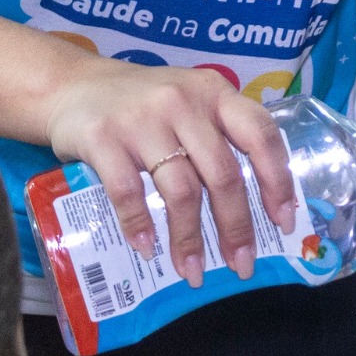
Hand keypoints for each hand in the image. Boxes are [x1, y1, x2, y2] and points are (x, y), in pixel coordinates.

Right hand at [45, 56, 295, 287]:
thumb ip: (218, 136)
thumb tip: (254, 203)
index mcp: (215, 93)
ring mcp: (142, 119)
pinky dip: (140, 226)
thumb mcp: (189, 103)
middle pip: (223, 173)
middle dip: (236, 226)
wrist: (72, 84)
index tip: (283, 221)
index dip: (277, 180)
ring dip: (189, 238)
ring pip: (181, 189)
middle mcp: (184, 102)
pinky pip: (128, 192)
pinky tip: (147, 249)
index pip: (260, 135)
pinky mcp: (103, 137)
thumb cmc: (143, 103)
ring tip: (191, 270)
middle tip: (242, 264)